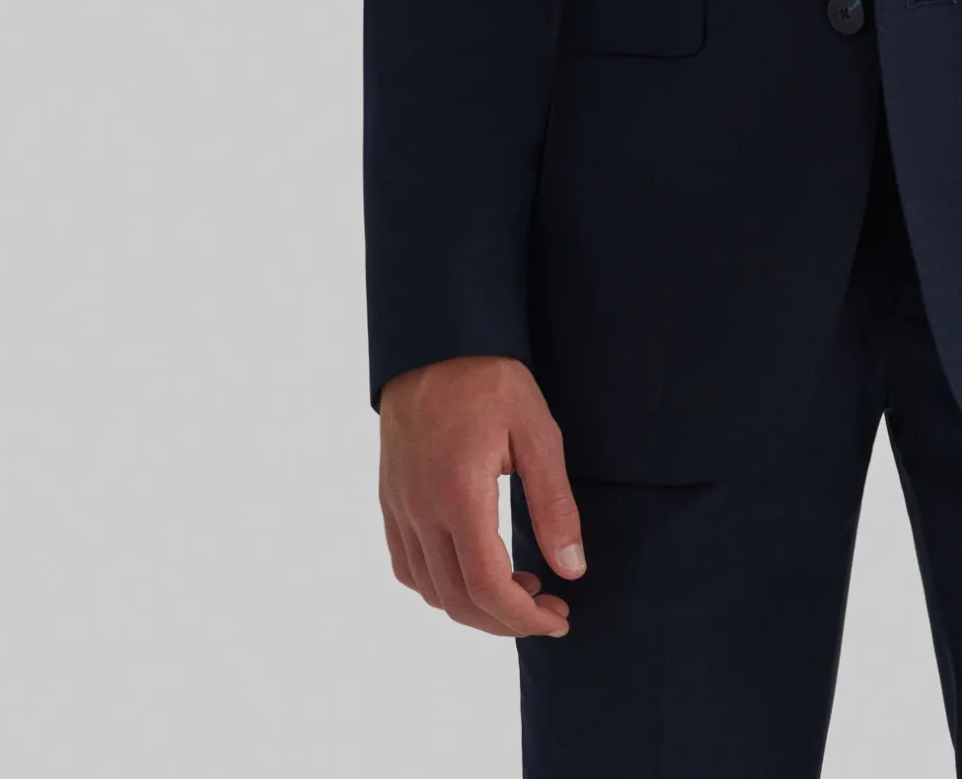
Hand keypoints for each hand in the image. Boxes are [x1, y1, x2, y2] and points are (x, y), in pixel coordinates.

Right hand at [379, 354, 584, 638]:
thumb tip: (571, 569)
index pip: (486, 586)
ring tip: (520, 588)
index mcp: (459, 496)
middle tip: (549, 610)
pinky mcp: (390, 500)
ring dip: (474, 606)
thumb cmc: (490, 380)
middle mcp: (421, 511)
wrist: (435, 341)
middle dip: (506, 620)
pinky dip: (441, 586)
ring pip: (430, 590)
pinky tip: (474, 569)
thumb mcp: (537, 433)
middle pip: (457, 599)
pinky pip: (407, 566)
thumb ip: (554, 504)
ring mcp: (399, 508)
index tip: (560, 617)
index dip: (524, 617)